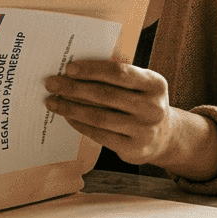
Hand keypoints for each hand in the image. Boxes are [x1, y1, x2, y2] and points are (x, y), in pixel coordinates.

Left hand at [45, 59, 216, 179]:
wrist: (164, 137)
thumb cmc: (142, 102)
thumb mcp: (141, 85)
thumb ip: (118, 77)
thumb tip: (75, 70)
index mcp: (155, 84)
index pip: (119, 73)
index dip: (92, 70)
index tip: (68, 68)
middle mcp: (153, 107)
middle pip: (105, 95)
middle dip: (74, 88)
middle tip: (52, 83)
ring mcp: (144, 130)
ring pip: (99, 117)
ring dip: (72, 108)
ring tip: (53, 102)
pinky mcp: (134, 149)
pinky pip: (100, 134)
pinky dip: (80, 124)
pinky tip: (68, 117)